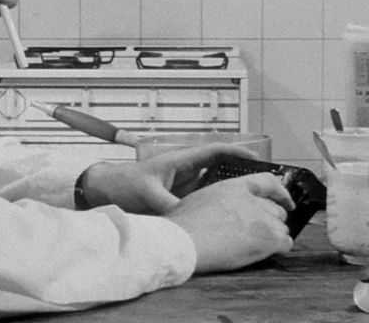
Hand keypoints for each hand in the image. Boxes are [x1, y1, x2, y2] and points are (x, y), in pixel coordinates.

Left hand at [80, 143, 262, 213]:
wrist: (104, 190)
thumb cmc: (124, 184)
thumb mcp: (148, 194)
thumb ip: (169, 205)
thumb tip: (189, 217)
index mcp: (181, 160)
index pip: (216, 151)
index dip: (238, 153)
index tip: (257, 159)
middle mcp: (186, 170)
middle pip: (221, 167)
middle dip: (241, 173)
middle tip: (264, 185)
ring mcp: (184, 184)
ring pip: (215, 184)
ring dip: (231, 190)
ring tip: (253, 201)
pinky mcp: (180, 197)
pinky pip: (204, 198)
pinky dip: (217, 203)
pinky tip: (229, 215)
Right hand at [164, 172, 294, 273]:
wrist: (185, 241)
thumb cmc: (183, 225)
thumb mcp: (200, 198)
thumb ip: (217, 198)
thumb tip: (217, 207)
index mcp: (235, 187)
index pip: (268, 181)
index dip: (280, 192)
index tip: (286, 200)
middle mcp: (252, 200)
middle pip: (276, 209)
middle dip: (272, 220)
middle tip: (263, 231)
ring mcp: (263, 218)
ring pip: (281, 227)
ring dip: (274, 236)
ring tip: (258, 246)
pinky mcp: (269, 238)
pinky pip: (285, 243)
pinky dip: (279, 249)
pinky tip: (267, 253)